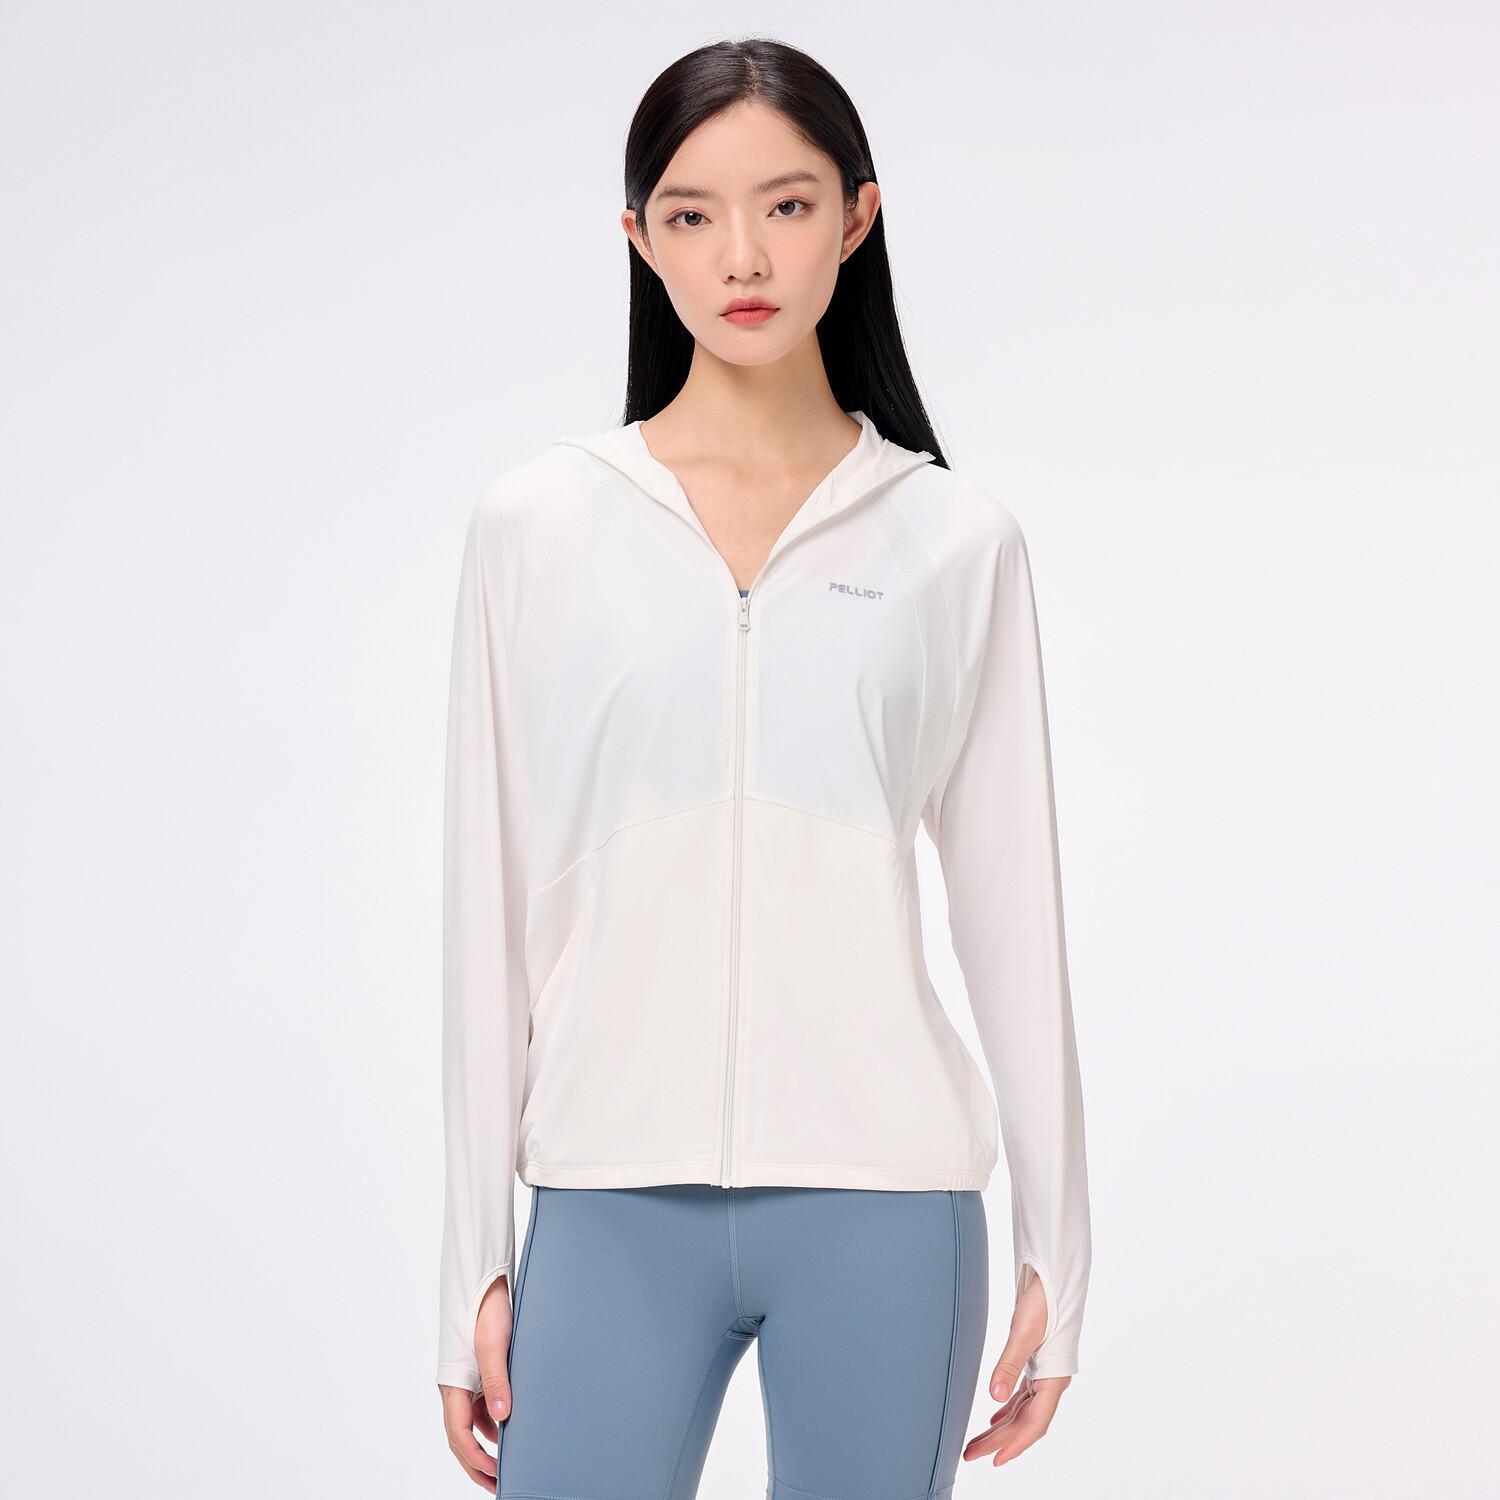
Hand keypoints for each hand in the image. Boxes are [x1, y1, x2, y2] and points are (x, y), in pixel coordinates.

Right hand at [438, 1275, 512, 1487]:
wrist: (487, 1280)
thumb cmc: (488, 1309)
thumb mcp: (495, 1344)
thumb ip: (498, 1381)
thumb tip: (503, 1419)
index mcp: (453, 1384)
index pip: (458, 1435)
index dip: (475, 1459)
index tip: (495, 1474)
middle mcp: (456, 1387)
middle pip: (460, 1438)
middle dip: (477, 1464)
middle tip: (497, 1485)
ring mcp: (466, 1381)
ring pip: (470, 1425)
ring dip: (485, 1447)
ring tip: (506, 1465)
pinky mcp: (477, 1373)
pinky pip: (480, 1408)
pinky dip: (492, 1424)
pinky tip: (510, 1431)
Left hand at [962, 1264, 1071, 1468]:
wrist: (1052, 1276)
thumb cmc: (1043, 1300)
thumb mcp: (1023, 1332)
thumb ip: (1009, 1365)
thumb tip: (994, 1397)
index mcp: (1053, 1379)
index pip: (1033, 1424)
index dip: (1014, 1445)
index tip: (993, 1460)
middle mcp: (1051, 1380)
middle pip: (1025, 1421)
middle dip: (999, 1441)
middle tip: (971, 1454)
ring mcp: (1045, 1371)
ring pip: (1023, 1410)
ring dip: (1001, 1427)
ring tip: (978, 1441)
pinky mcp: (1037, 1361)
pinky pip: (1023, 1395)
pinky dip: (1008, 1408)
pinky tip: (994, 1416)